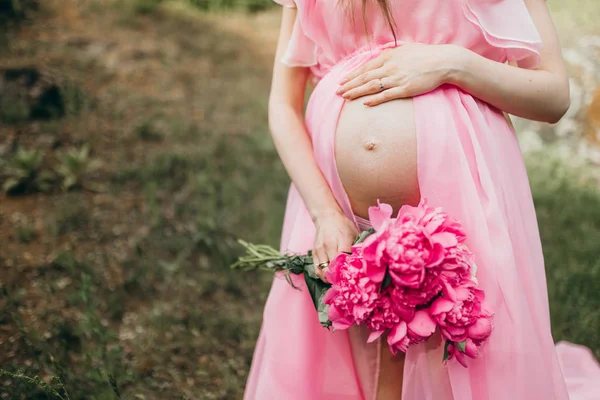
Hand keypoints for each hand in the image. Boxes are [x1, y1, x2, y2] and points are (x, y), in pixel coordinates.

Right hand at [312, 210, 358, 282]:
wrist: (326, 217)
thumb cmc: (343, 225)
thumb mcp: (355, 233)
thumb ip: (358, 247)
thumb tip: (365, 262)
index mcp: (342, 239)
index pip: (344, 260)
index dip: (348, 271)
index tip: (353, 278)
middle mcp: (328, 245)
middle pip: (333, 268)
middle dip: (339, 278)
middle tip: (346, 282)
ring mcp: (319, 250)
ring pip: (323, 272)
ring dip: (330, 279)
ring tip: (338, 281)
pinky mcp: (314, 253)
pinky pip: (317, 269)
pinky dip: (323, 276)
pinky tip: (330, 277)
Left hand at [335, 43, 464, 105]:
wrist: (443, 62)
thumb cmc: (425, 55)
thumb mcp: (405, 50)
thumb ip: (391, 55)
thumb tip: (381, 58)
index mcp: (389, 57)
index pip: (366, 67)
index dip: (352, 75)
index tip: (342, 81)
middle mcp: (390, 67)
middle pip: (365, 77)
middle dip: (349, 85)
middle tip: (338, 92)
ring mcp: (397, 79)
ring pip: (372, 86)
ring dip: (357, 92)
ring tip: (346, 97)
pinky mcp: (405, 89)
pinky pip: (386, 95)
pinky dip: (374, 100)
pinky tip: (365, 104)